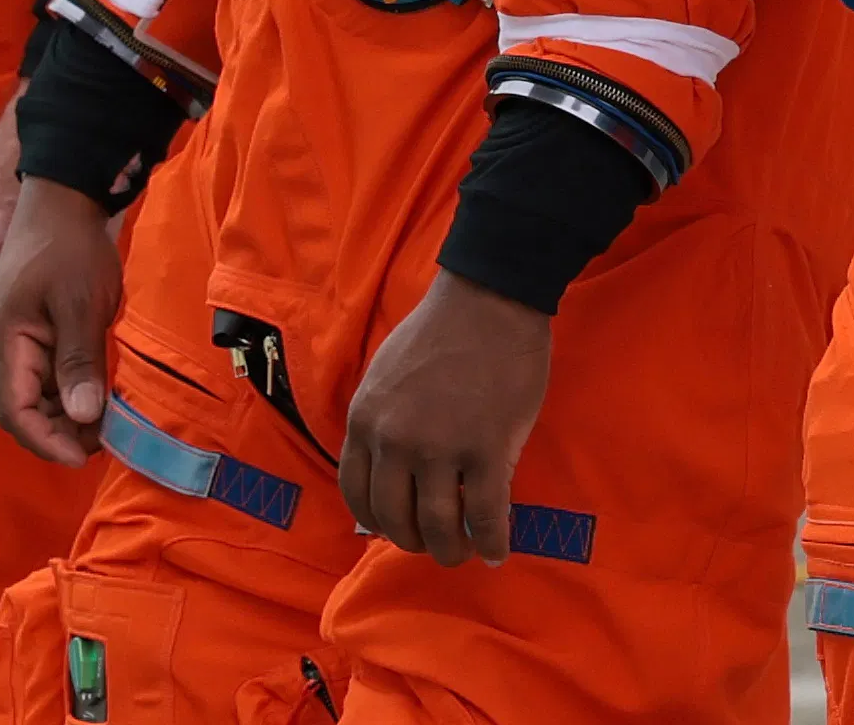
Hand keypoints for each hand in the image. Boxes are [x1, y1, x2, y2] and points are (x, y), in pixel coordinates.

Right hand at [0, 179, 119, 464]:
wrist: (61, 197)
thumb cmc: (70, 246)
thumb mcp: (82, 305)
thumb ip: (80, 363)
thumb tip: (85, 419)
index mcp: (3, 343)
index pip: (16, 414)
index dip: (49, 443)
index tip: (86, 455)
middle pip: (21, 411)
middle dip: (60, 433)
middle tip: (105, 438)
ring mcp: (8, 340)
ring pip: (31, 397)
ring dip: (64, 415)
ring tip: (106, 419)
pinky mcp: (25, 332)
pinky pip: (39, 376)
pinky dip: (64, 391)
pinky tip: (96, 392)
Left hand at [341, 271, 550, 565]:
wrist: (490, 299)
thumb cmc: (439, 332)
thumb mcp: (384, 375)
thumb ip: (380, 422)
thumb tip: (388, 472)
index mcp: (365, 421)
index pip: (356, 493)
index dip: (376, 521)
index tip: (395, 529)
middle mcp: (394, 441)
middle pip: (394, 518)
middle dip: (413, 542)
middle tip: (433, 546)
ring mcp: (440, 447)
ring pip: (437, 525)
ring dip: (450, 550)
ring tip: (464, 554)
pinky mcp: (487, 449)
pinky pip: (486, 514)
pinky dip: (491, 541)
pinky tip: (497, 550)